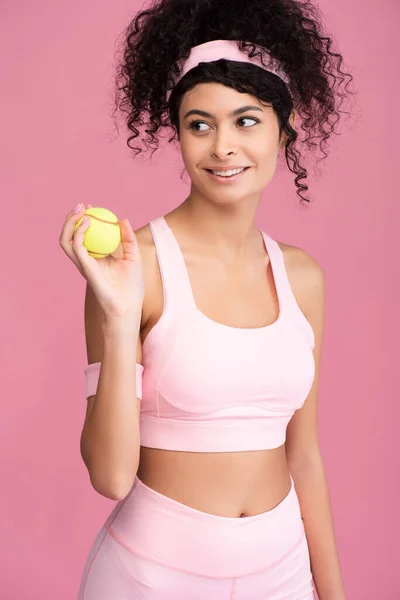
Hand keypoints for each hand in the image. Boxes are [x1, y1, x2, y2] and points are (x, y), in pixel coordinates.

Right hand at [59, 204, 143, 319]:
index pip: (82, 236)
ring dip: (69, 223)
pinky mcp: (85, 269)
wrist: (129, 304)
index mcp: (95, 257)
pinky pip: (76, 248)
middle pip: (69, 236)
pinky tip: (88, 222)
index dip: (82, 219)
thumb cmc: (132, 285)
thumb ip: (128, 239)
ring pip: (65, 241)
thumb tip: (122, 219)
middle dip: (70, 218)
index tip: (90, 206)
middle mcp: (85, 260)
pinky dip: (79, 233)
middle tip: (82, 205)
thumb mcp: (133, 256)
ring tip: (81, 210)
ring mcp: (83, 265)